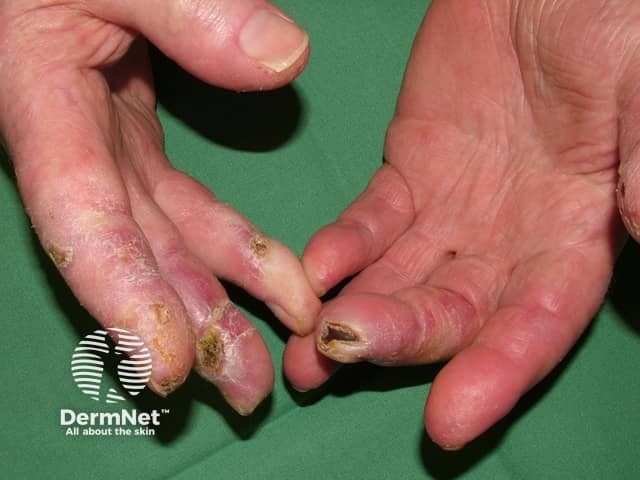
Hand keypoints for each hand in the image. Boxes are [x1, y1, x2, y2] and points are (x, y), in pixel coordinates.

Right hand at [0, 0, 318, 413]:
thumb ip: (183, 8)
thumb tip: (284, 60)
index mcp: (45, 108)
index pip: (82, 223)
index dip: (123, 297)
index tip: (170, 366)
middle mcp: (77, 145)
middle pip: (135, 255)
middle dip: (192, 328)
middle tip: (248, 389)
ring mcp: (110, 145)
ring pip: (167, 241)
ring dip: (219, 302)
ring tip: (269, 357)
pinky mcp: (134, 135)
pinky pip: (187, 205)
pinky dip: (232, 245)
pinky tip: (275, 280)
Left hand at [285, 0, 639, 447]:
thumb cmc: (607, 22)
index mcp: (572, 235)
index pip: (533, 324)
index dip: (494, 373)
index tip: (446, 420)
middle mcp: (507, 241)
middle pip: (450, 313)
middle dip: (398, 341)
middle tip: (338, 355)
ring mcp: (451, 210)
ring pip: (399, 280)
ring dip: (352, 317)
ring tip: (306, 352)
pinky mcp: (407, 173)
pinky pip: (368, 224)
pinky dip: (339, 251)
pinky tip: (311, 271)